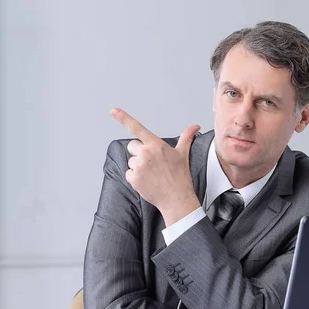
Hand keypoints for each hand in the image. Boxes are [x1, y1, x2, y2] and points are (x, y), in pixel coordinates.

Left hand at [110, 108, 200, 225]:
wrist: (176, 198)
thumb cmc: (180, 176)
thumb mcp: (183, 154)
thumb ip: (186, 137)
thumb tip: (195, 126)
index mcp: (156, 145)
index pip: (137, 128)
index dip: (123, 118)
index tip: (113, 110)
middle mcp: (146, 153)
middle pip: (132, 147)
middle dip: (139, 153)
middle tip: (152, 164)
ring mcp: (139, 166)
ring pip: (131, 161)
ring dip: (138, 167)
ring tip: (152, 175)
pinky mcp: (133, 178)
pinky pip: (129, 174)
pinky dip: (136, 178)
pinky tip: (147, 181)